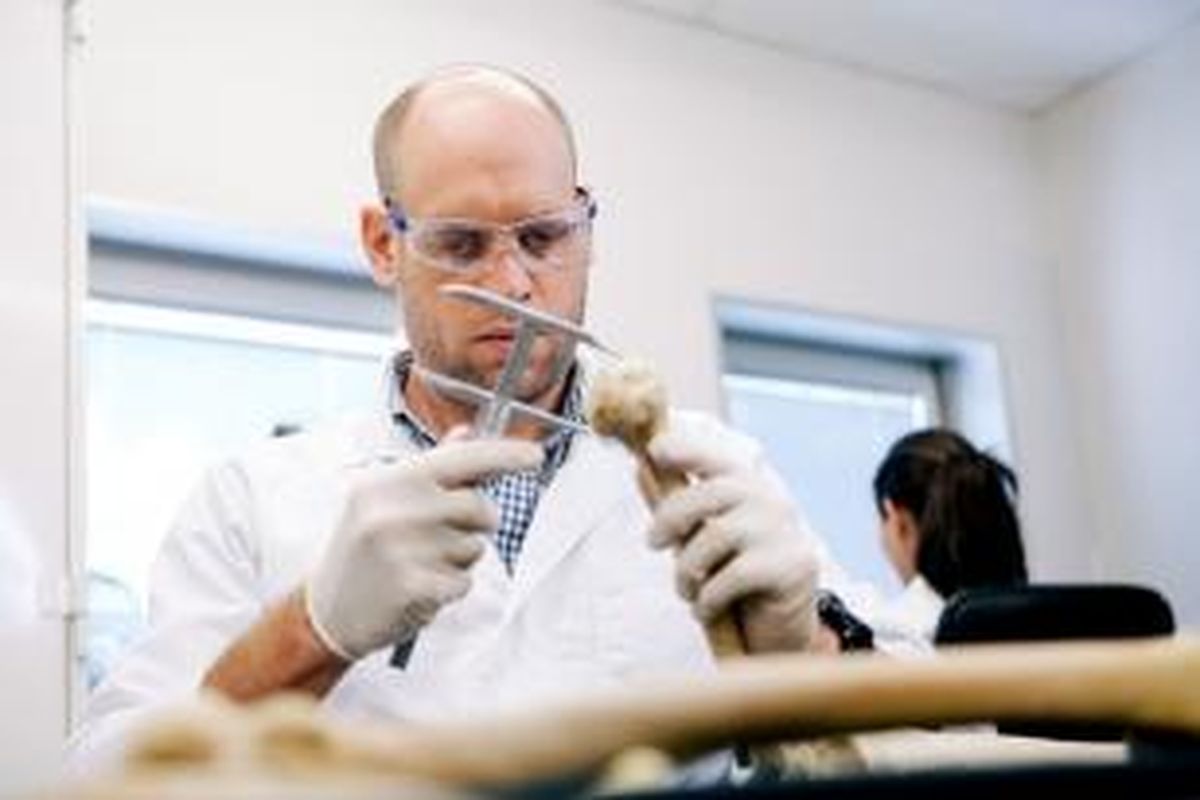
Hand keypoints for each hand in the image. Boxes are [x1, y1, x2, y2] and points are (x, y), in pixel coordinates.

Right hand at [306, 436, 542, 659]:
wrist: (326, 613)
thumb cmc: (363, 552)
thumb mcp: (383, 501)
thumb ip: (430, 468)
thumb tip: (466, 434)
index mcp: (387, 481)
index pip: (458, 459)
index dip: (504, 454)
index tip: (536, 455)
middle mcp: (392, 509)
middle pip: (477, 507)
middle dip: (475, 525)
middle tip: (441, 538)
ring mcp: (400, 548)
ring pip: (473, 548)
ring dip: (458, 560)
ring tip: (419, 565)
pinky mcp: (411, 586)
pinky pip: (463, 583)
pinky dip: (450, 589)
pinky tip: (419, 589)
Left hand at [646, 420, 818, 653]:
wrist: (780, 628)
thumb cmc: (733, 574)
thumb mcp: (701, 538)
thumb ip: (676, 506)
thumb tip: (640, 468)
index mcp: (751, 486)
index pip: (717, 458)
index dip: (686, 449)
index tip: (654, 451)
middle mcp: (772, 501)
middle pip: (711, 493)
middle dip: (671, 516)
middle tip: (652, 542)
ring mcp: (785, 532)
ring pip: (716, 536)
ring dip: (687, 568)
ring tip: (685, 589)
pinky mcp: (793, 566)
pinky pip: (734, 576)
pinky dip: (708, 597)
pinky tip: (704, 608)